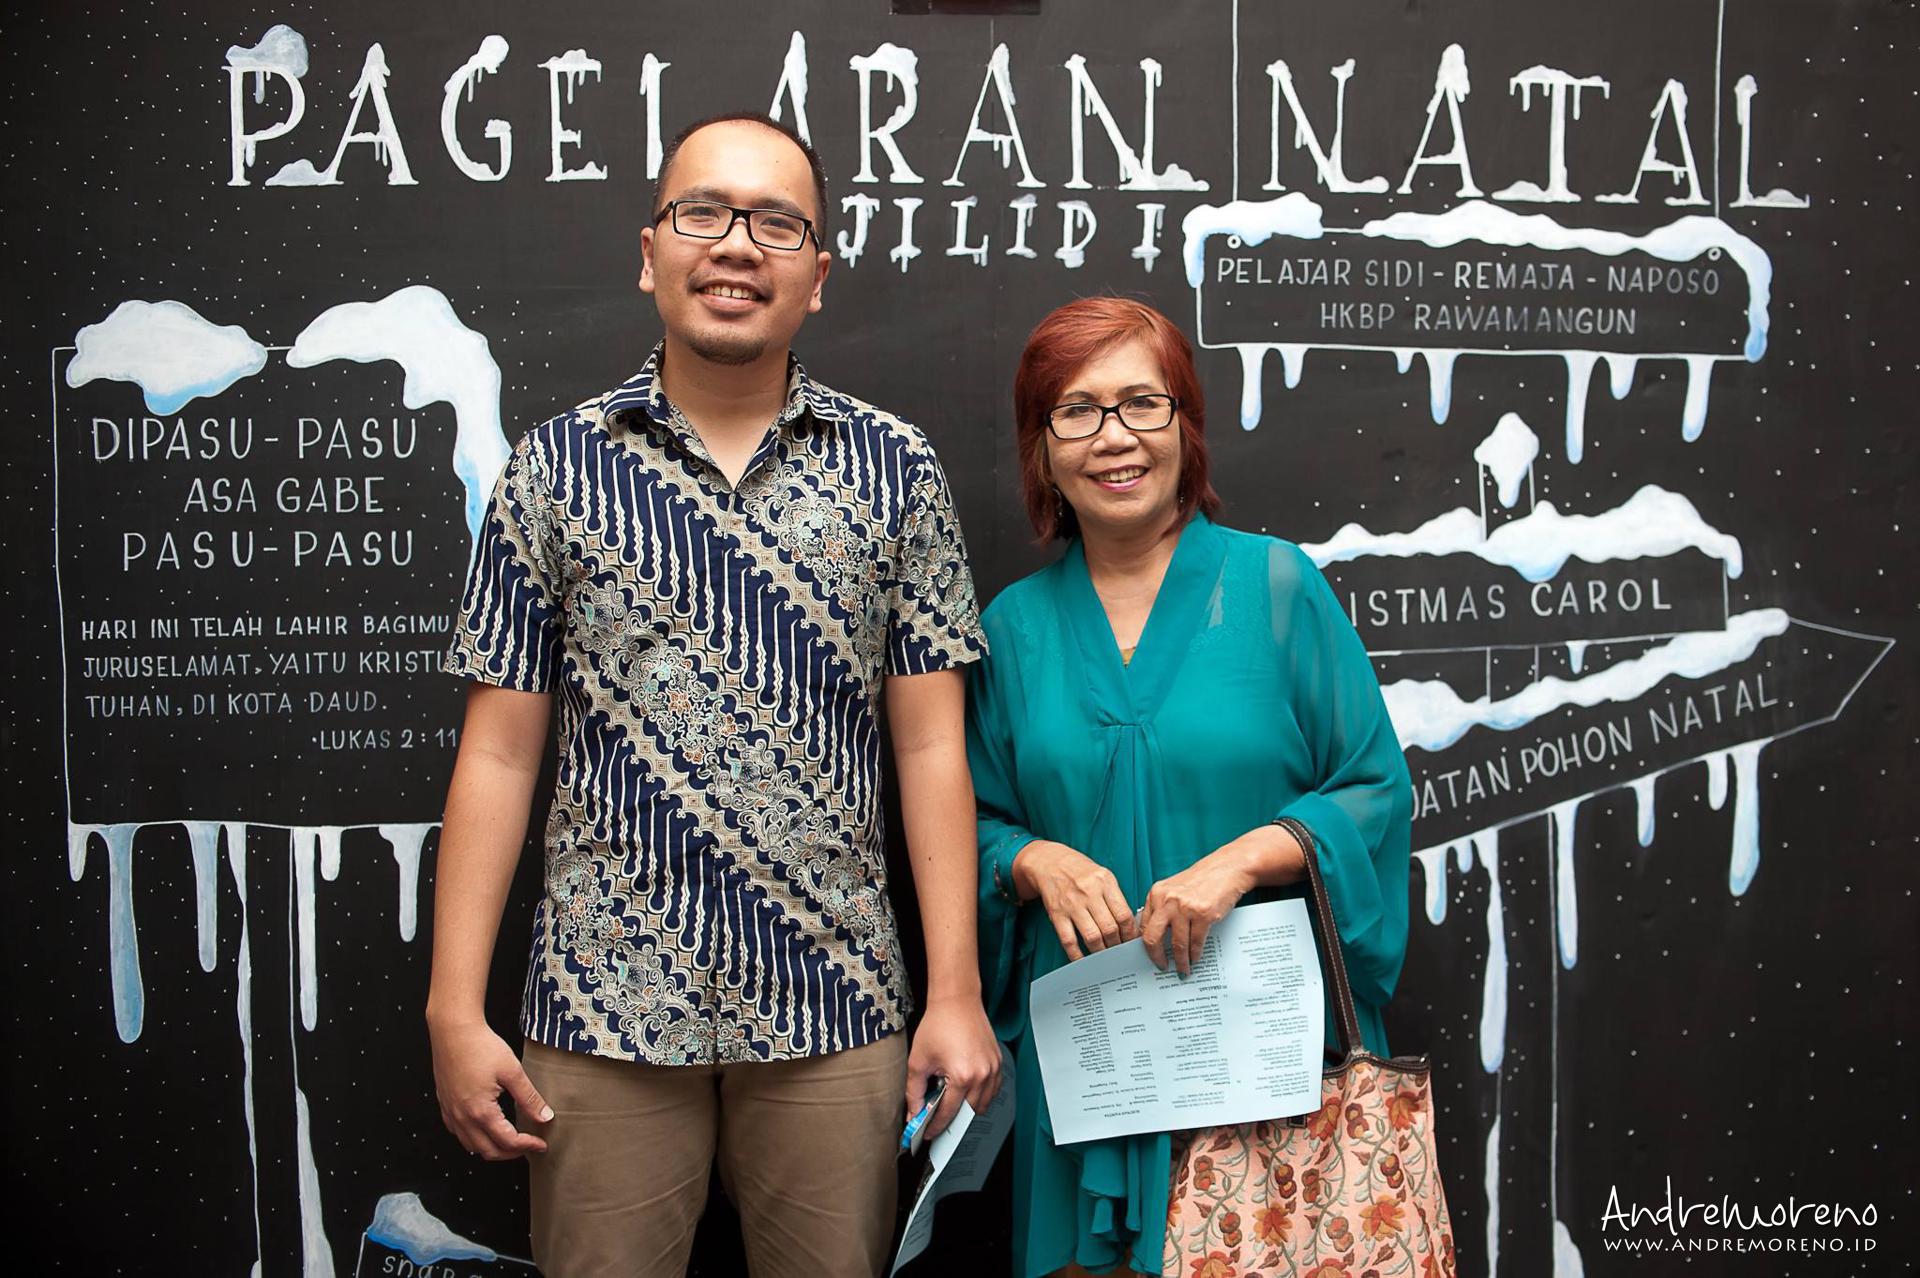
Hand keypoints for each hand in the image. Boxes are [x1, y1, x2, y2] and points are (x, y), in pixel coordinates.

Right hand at [429, 1016, 552, 1159]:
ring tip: (510, 1141)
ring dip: (492, 1149)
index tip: (541, 1144)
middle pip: (488, 1151)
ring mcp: (451, 1113)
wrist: (453, 1030)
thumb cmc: (480, 1046)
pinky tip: (485, 1129)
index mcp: (481, 1112)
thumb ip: (529, 1098)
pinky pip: (459, 1133)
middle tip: (529, 1146)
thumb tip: (545, 1116)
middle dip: (511, 1153)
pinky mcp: (445, 1105)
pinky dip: (474, 1139)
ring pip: (471, 1146)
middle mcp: (462, 1118)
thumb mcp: (512, 1071)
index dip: (528, 1146)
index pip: (508, 1142)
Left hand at [906, 996, 1001, 1139]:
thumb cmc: (938, 1025)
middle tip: (936, 1121)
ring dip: (968, 1110)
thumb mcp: (918, 1061)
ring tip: (951, 1104)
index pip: (949, 1114)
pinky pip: (993, 1091)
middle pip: (968, 1114)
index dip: (936, 1127)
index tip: (928, 1134)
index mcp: (962, 1076)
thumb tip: (914, 1113)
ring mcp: (994, 1069)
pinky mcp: (998, 1063)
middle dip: (952, 1120)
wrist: (957, 1001)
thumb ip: (915, 1092)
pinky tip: (966, 1092)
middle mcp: (982, 1075)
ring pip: (983, 1105)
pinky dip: (981, 1097)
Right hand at [1011, 840, 1137, 960]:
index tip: (1132, 943)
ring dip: (1101, 952)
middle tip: (1119, 952)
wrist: (1049, 861)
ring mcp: (1072, 904)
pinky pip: (1069, 940)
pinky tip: (1083, 960)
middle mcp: (1089, 892)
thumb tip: (1129, 925)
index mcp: (1105, 882)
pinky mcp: (1057, 914)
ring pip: (1092, 937)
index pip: (1124, 915)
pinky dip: (1077, 955)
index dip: (1131, 934)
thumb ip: (1115, 897)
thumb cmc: (1079, 870)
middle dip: (1117, 946)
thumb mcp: (1103, 875)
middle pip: (1110, 928)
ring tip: (1105, 956)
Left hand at [1139, 842, 1262, 976]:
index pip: (1143, 926)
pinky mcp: (1203, 914)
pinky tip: (1195, 959)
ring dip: (1181, 961)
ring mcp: (1185, 907)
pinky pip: (1195, 942)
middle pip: (1153, 938)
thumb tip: (1155, 936)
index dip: (1145, 946)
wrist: (1227, 868)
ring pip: (1177, 944)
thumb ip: (1163, 907)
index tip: (1149, 957)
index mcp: (1156, 893)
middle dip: (1157, 957)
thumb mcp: (1174, 889)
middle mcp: (1167, 900)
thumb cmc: (1202, 881)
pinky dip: (1195, 954)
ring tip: (1183, 969)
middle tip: (1162, 967)